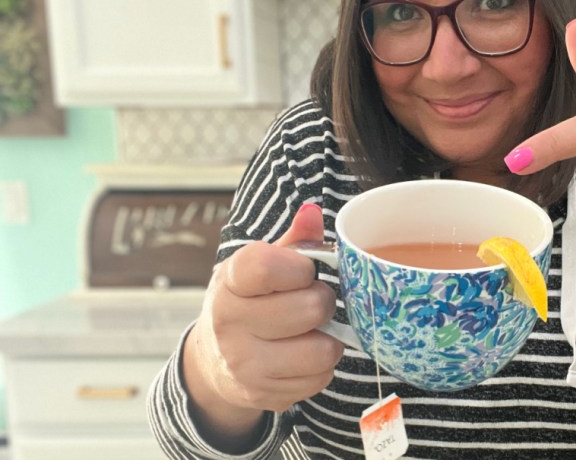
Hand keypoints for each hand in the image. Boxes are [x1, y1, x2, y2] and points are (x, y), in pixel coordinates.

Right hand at [183, 203, 342, 449]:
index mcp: (229, 282)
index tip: (303, 271)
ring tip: (311, 330)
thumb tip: (313, 213)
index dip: (301, 266)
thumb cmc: (249, 301)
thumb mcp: (260, 266)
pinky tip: (302, 354)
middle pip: (311, 308)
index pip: (268, 266)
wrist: (215, 360)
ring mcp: (245, 364)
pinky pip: (320, 379)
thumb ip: (293, 241)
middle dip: (322, 302)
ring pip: (322, 350)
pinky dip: (320, 366)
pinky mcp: (263, 395)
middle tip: (312, 301)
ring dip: (327, 338)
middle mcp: (230, 324)